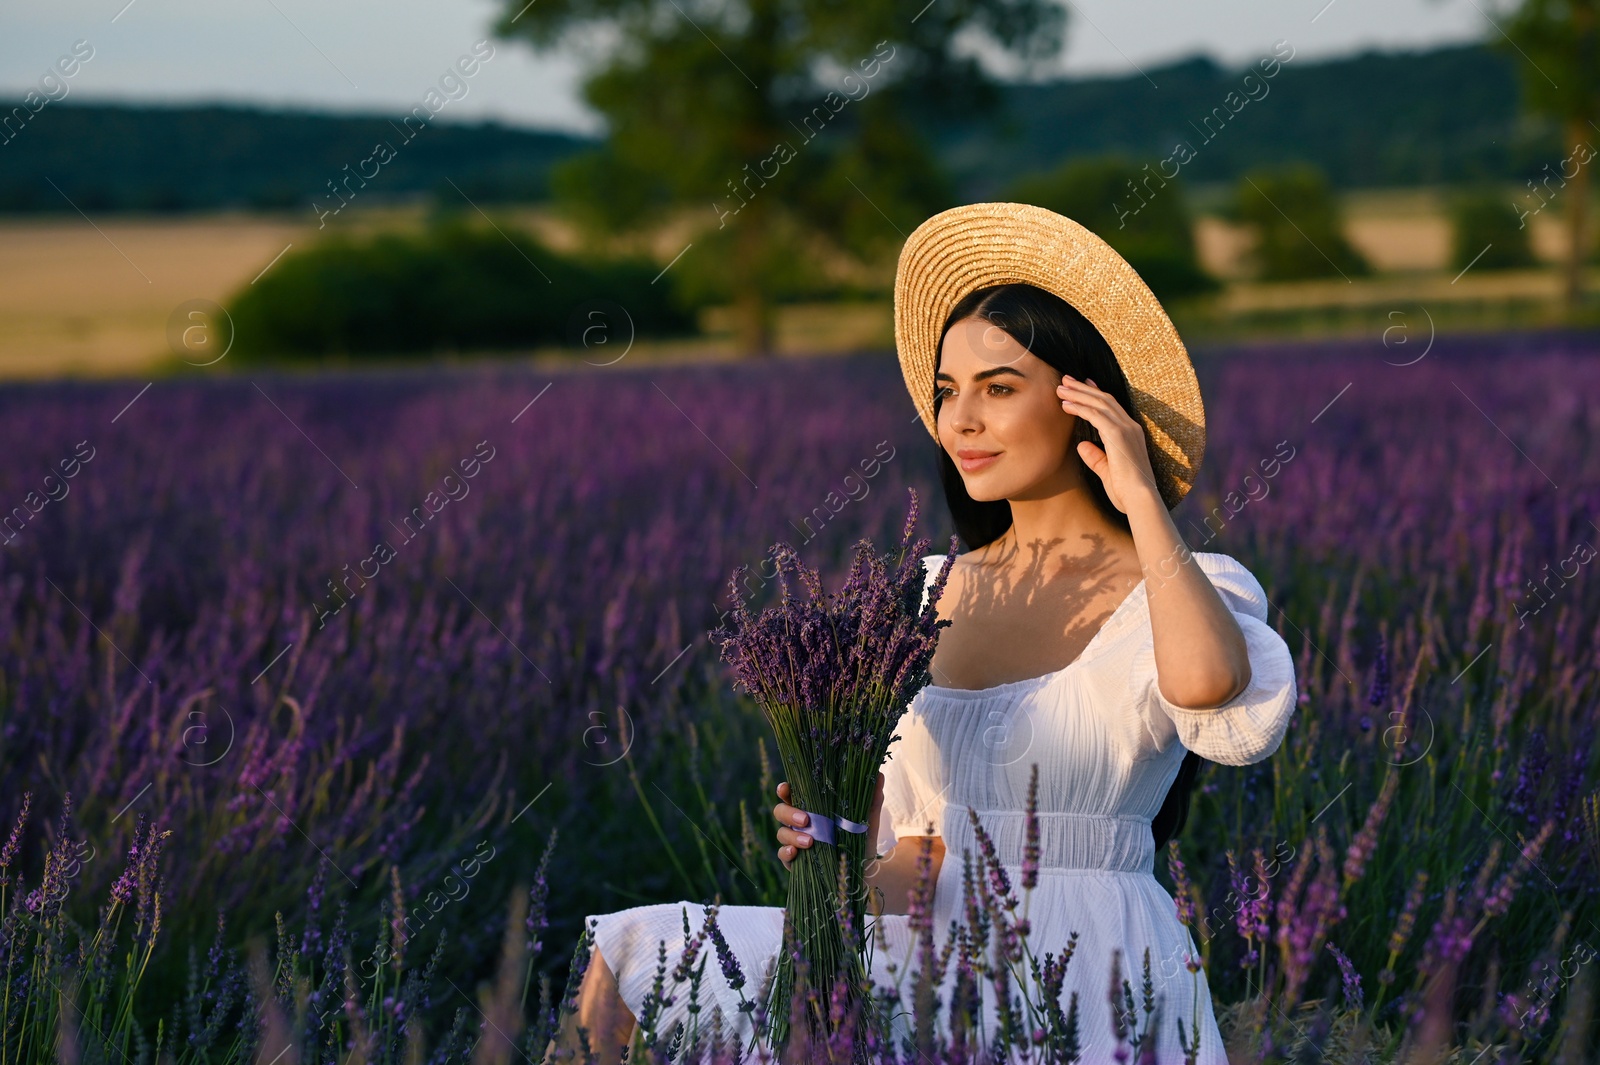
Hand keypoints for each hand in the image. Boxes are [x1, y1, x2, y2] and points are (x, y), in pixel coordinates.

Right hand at [773, 773, 885, 870]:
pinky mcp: (795, 861)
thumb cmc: (861, 838)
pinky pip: (783, 855)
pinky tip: (795, 853)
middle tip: (806, 819)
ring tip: (810, 841)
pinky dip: (786, 853)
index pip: (791, 793)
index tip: (786, 788)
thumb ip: (871, 798)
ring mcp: (795, 841)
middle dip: (789, 813)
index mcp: (812, 806)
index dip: (784, 789)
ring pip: (781, 833)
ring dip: (792, 835)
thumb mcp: (867, 818)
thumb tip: (879, 774)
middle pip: (780, 811)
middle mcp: (799, 822)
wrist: (864, 869)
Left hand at [1056, 374, 1160, 513]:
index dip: (1096, 393)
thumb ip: (1095, 457)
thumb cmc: (1126, 492)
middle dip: (1083, 388)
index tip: (1083, 384)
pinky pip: (1096, 415)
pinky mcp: (1118, 435)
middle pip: (1104, 399)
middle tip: (1066, 380)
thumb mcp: (1107, 472)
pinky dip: (1080, 407)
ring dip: (1078, 394)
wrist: (1140, 500)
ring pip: (1099, 403)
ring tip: (1060, 388)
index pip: (1112, 407)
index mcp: (1131, 434)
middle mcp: (1130, 427)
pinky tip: (1066, 405)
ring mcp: (1126, 429)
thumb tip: (1080, 445)